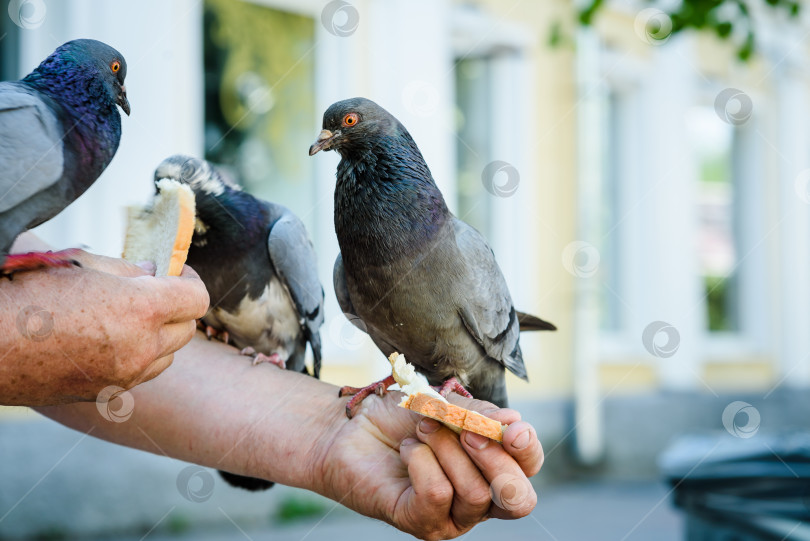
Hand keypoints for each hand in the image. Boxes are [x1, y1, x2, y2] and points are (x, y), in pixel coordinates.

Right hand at [0, 249, 208, 405]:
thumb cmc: (23, 294)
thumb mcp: (78, 264)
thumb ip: (126, 268)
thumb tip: (154, 271)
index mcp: (140, 310)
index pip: (198, 298)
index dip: (189, 280)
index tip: (177, 273)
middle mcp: (141, 348)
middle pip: (187, 329)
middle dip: (176, 307)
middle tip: (153, 291)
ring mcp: (124, 377)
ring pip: (168, 355)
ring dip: (160, 335)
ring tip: (129, 317)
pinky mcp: (105, 395)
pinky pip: (141, 374)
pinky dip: (139, 357)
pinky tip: (110, 340)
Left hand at [314, 392, 542, 539]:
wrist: (353, 426)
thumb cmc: (402, 417)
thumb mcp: (448, 406)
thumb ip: (481, 415)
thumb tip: (514, 423)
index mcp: (493, 467)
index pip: (529, 467)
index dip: (528, 449)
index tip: (511, 427)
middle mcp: (479, 500)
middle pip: (518, 500)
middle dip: (495, 459)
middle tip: (464, 428)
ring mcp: (452, 517)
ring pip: (475, 492)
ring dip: (446, 449)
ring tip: (422, 430)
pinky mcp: (421, 523)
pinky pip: (437, 495)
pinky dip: (421, 461)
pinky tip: (408, 449)